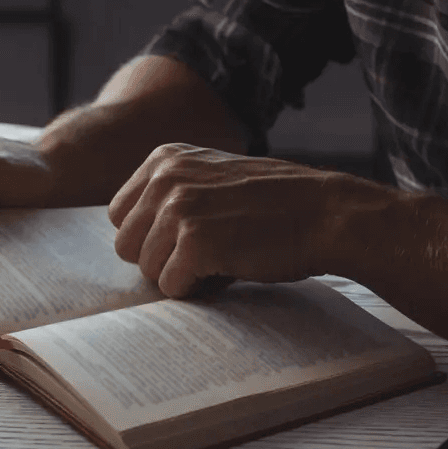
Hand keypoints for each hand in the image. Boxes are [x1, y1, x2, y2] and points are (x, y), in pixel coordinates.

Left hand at [109, 143, 391, 297]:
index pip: (120, 216)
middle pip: (126, 246)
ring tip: (222, 257)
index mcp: (164, 158)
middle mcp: (165, 177)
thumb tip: (127, 242)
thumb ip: (170, 195)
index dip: (152, 238)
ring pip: (147, 270)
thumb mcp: (212, 179)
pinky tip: (229, 269)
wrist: (327, 215)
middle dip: (161, 260)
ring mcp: (178, 209)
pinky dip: (197, 290)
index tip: (191, 236)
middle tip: (207, 252)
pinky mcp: (194, 242)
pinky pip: (171, 287)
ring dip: (182, 275)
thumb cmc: (274, 207)